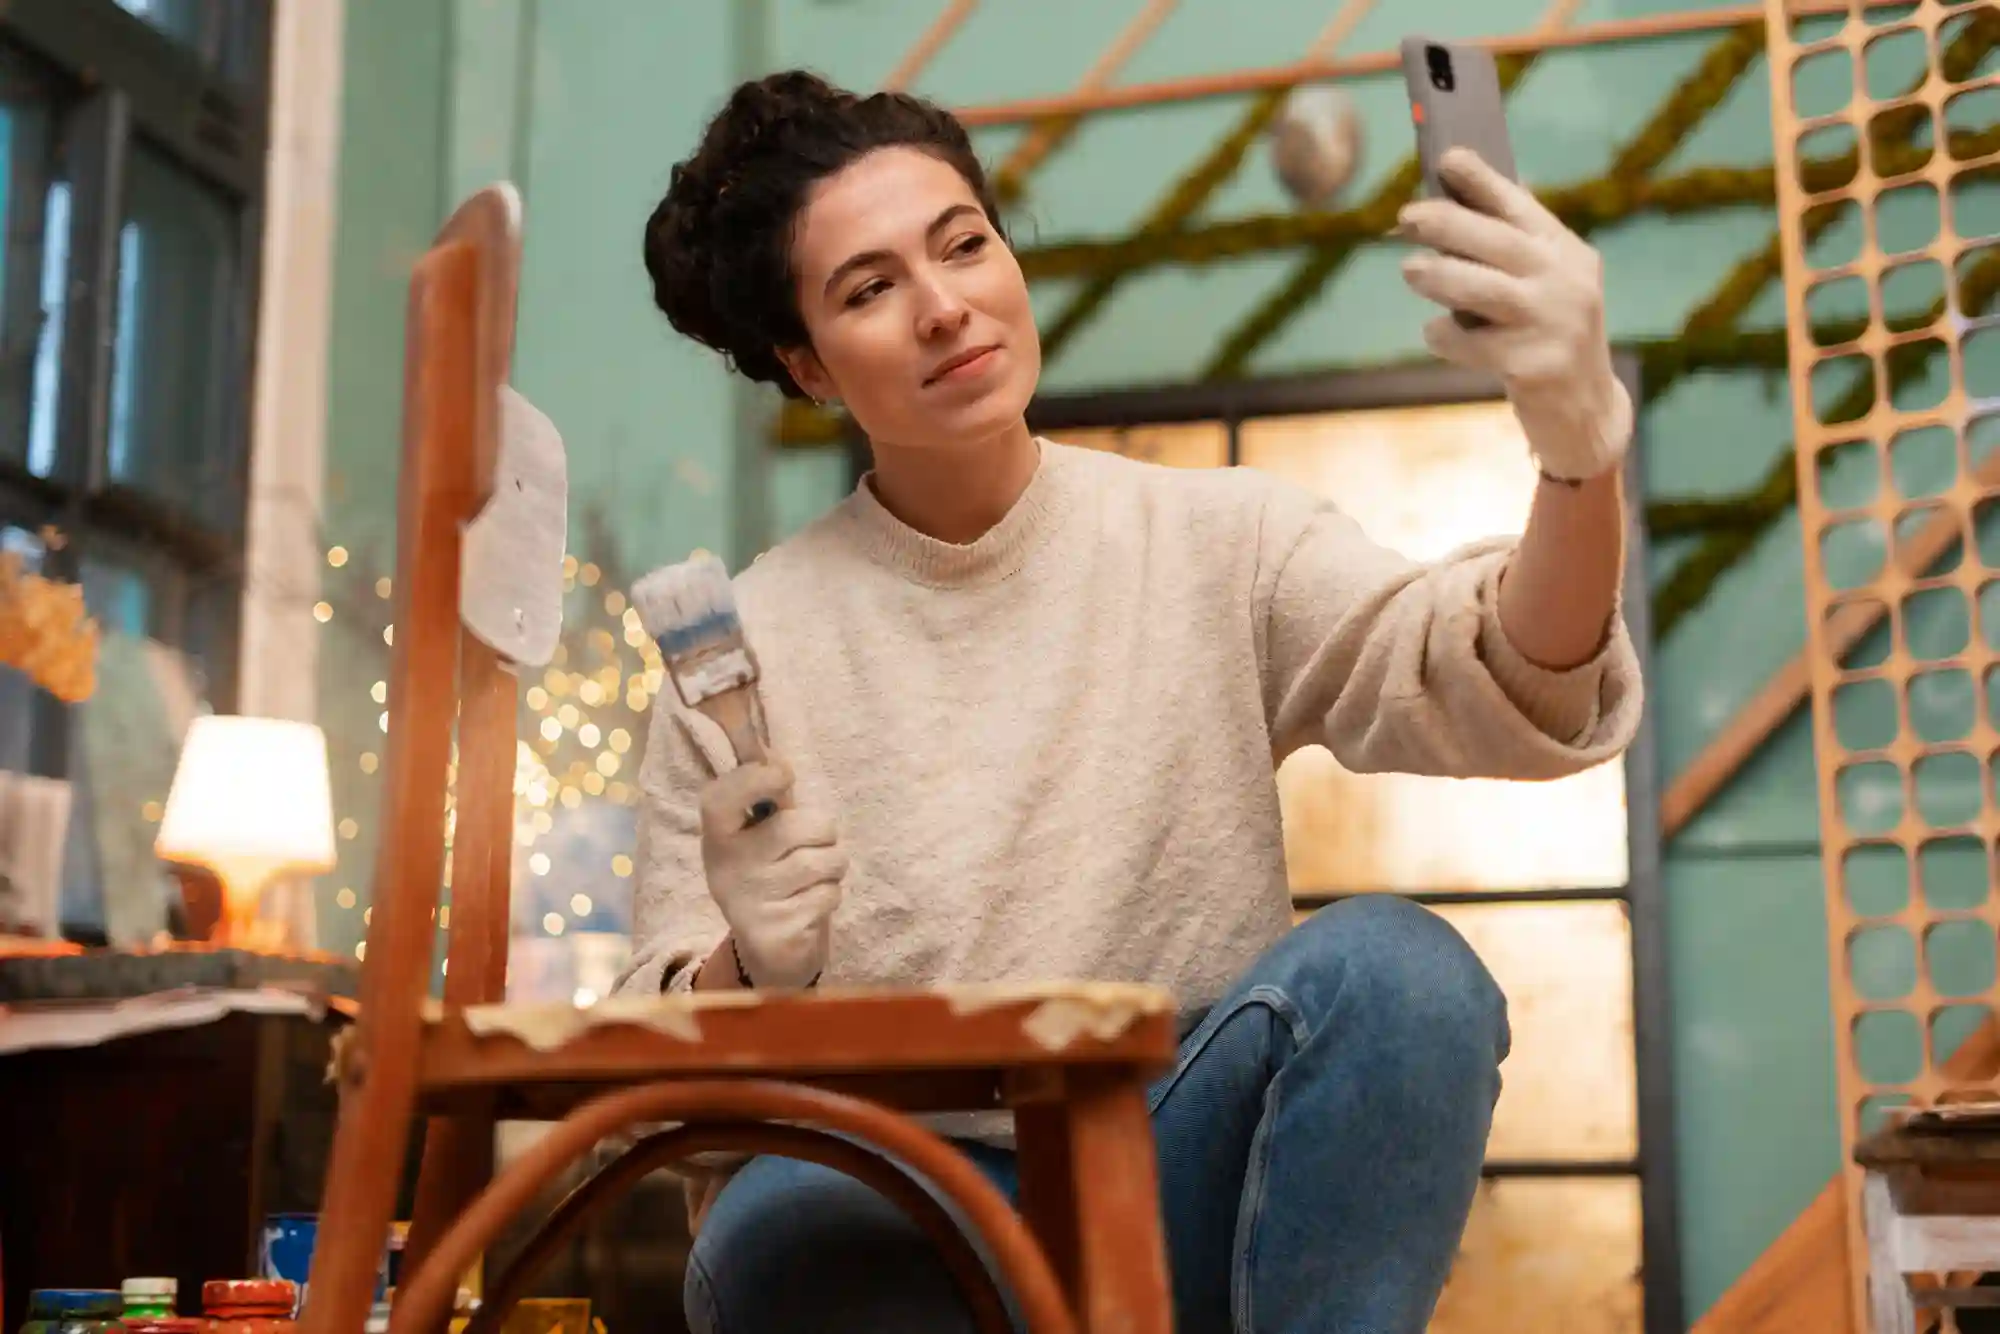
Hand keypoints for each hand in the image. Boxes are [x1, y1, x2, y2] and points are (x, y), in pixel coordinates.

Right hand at [698, 756, 845, 987]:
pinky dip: (830, 896)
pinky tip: (808, 904)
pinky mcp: (776, 932)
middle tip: (814, 843)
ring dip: (834, 866)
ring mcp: (749, 902)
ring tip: (813, 875)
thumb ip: (767, 796)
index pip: (721, 799)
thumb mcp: (759, 832)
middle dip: (825, 831)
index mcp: (717, 835)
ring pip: (826, 861)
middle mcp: (726, 868)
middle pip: (800, 827)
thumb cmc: (771, 870)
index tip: (783, 773)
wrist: (768, 947)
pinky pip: (830, 895)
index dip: (755, 779)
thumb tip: (772, 751)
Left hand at [1396, 147, 1631, 481]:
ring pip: (1483, 289)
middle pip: (1498, 242)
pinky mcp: (1536, 365)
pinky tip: (1439, 335)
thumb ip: (1510, 251)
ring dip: (1439, 276)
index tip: (1448, 159)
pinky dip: (1445, 337)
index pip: (1521, 207)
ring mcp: (1554, 324)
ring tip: (1410, 271)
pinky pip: (1472, 343)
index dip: (1482, 181)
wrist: (1587, 414)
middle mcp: (1567, 282)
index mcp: (1568, 253)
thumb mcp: (1545, 287)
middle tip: (1406, 217)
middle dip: (1448, 224)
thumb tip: (1448, 207)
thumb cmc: (1548, 339)